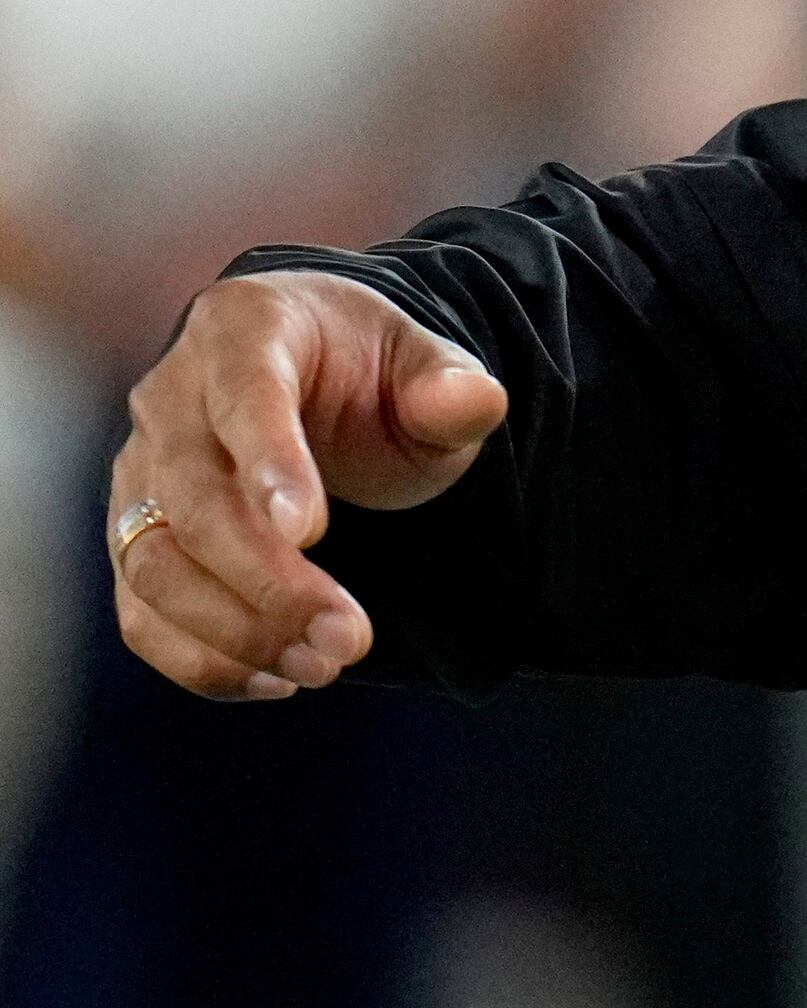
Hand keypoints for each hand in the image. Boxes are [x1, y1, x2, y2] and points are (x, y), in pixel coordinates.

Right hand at [106, 272, 506, 701]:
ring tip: (324, 664)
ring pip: (152, 564)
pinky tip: (275, 678)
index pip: (244, 397)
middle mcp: (170, 396)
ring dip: (232, 630)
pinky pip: (140, 610)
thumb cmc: (371, 374)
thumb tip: (473, 402)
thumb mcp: (425, 364)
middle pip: (191, 498)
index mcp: (244, 329)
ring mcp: (138, 472)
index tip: (312, 533)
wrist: (318, 384)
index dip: (271, 464)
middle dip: (265, 579)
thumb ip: (450, 386)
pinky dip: (197, 657)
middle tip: (346, 638)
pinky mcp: (133, 537)